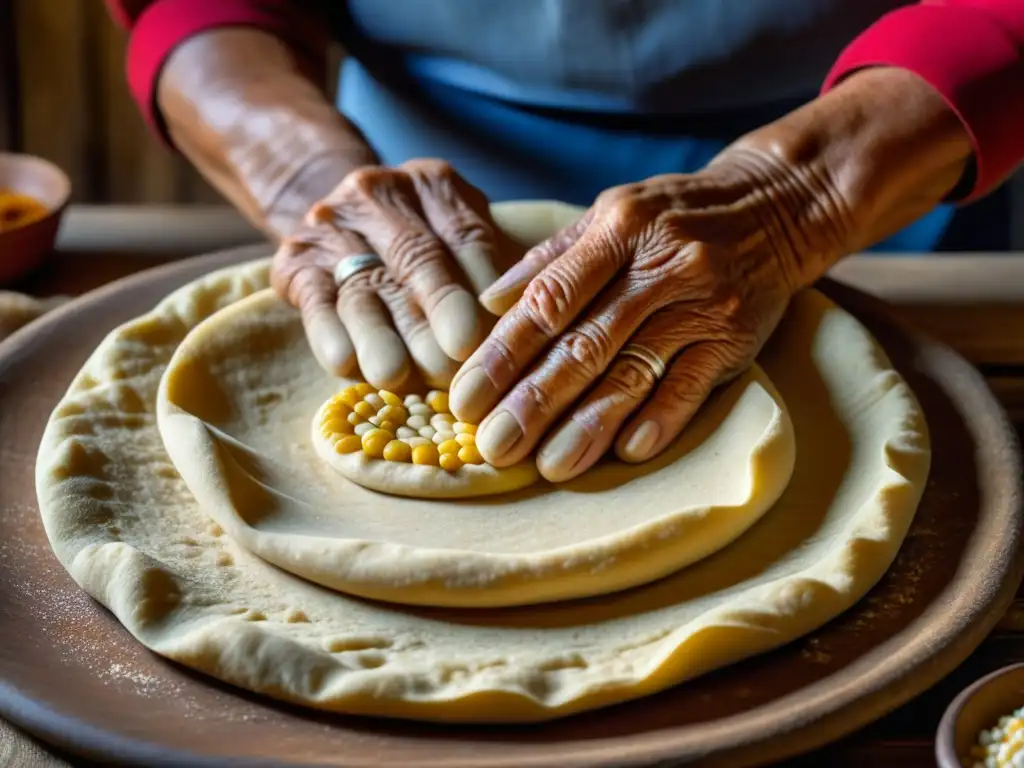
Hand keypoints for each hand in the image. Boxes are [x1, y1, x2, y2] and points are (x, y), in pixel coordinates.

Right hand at [271, 159, 524, 389]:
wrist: (339, 221)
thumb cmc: (424, 249)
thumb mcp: (459, 240)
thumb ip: (491, 274)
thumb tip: (527, 332)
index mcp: (434, 186)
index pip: (468, 235)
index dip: (485, 286)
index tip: (500, 333)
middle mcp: (380, 194)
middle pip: (417, 258)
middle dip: (440, 310)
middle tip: (457, 358)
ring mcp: (332, 224)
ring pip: (364, 284)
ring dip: (381, 334)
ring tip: (395, 375)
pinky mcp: (296, 259)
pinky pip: (315, 300)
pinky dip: (329, 333)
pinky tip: (343, 363)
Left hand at [449, 154, 838, 481]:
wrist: (778, 205)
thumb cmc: (675, 214)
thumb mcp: (612, 214)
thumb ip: (551, 260)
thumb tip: (489, 303)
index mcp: (618, 229)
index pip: (549, 300)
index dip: (503, 353)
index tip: (466, 398)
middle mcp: (660, 265)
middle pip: (586, 344)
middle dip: (533, 400)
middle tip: (494, 446)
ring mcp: (702, 303)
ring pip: (634, 371)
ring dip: (588, 424)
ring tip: (548, 466)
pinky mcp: (736, 337)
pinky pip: (692, 385)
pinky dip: (659, 419)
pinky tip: (625, 452)